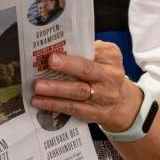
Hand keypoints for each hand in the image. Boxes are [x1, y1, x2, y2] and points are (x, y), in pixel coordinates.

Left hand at [29, 42, 143, 134]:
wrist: (121, 103)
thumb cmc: (104, 74)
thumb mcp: (104, 58)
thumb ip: (87, 51)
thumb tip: (58, 46)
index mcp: (111, 59)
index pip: (95, 51)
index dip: (78, 49)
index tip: (59, 48)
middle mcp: (110, 77)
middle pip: (87, 70)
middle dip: (67, 66)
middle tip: (49, 62)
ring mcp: (103, 97)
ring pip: (78, 92)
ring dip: (55, 89)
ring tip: (37, 86)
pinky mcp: (95, 113)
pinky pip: (73, 108)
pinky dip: (54, 104)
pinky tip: (39, 101)